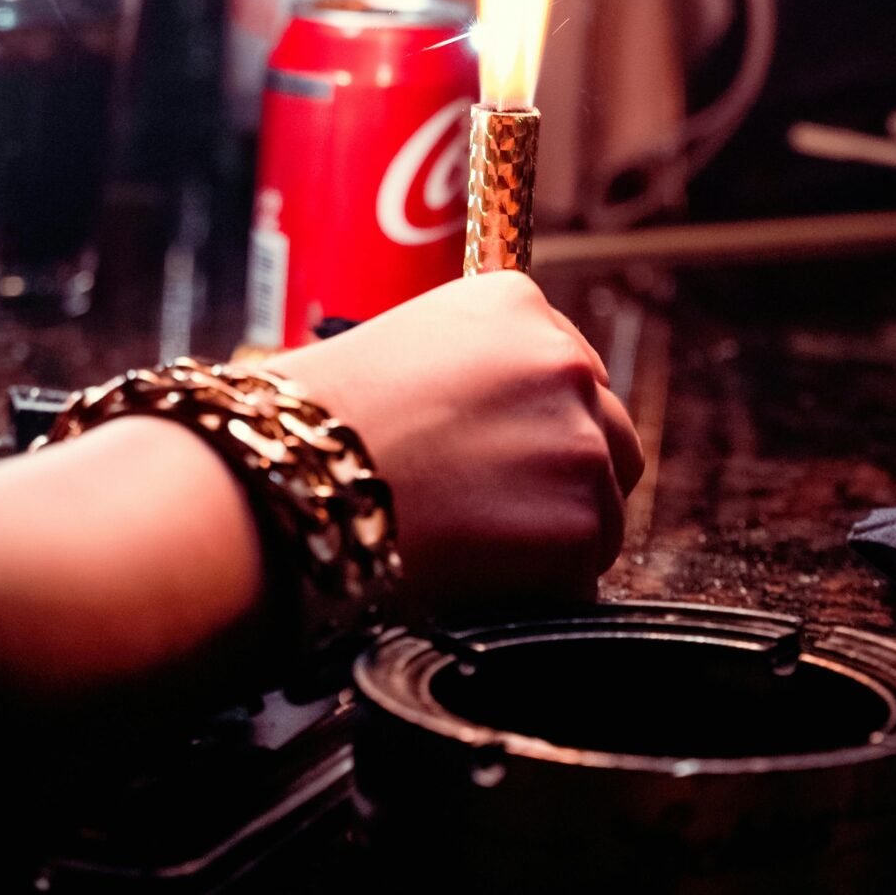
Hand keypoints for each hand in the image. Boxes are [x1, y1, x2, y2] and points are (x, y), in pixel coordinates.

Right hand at [264, 272, 643, 608]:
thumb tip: (504, 416)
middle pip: (607, 437)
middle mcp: (563, 361)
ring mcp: (578, 442)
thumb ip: (472, 367)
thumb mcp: (398, 347)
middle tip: (490, 512)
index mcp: (516, 304)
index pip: (574, 372)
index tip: (497, 454)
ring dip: (551, 538)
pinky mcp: (578, 523)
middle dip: (562, 479)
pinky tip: (472, 576)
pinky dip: (538, 591)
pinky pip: (582, 574)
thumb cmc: (311, 427)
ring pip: (602, 509)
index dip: (536, 424)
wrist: (289, 489)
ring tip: (465, 545)